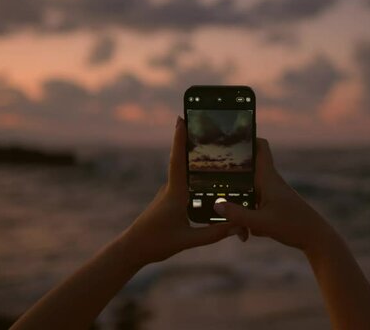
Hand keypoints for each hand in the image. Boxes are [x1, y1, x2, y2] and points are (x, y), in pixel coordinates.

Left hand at [122, 117, 247, 266]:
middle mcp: (170, 189)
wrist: (132, 249)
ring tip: (210, 145)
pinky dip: (193, 175)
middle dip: (191, 141)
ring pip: (183, 172)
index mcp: (174, 193)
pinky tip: (204, 176)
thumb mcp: (188, 241)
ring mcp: (168, 193)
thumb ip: (214, 233)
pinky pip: (183, 182)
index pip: (178, 161)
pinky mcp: (168, 200)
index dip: (180, 139)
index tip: (181, 119)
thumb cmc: (157, 243)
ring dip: (192, 158)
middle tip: (203, 123)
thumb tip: (236, 225)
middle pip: (182, 160)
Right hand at [213, 138, 333, 250]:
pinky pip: (252, 207)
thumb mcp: (261, 222)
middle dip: (230, 179)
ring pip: (247, 193)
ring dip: (238, 206)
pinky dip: (247, 219)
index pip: (260, 147)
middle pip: (246, 172)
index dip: (247, 139)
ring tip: (232, 223)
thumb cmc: (293, 226)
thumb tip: (216, 205)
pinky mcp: (271, 207)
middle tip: (212, 183)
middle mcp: (269, 182)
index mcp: (268, 177)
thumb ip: (237, 215)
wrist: (316, 238)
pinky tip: (247, 234)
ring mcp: (270, 195)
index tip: (228, 140)